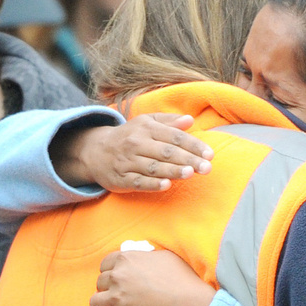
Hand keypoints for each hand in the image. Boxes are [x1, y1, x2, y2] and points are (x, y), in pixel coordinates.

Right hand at [52, 113, 212, 191]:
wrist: (95, 151)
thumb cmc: (129, 136)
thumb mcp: (146, 123)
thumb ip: (168, 122)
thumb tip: (190, 120)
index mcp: (146, 128)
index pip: (174, 136)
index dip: (193, 145)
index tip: (210, 154)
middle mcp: (136, 143)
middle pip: (166, 152)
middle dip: (188, 160)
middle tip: (207, 168)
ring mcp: (128, 162)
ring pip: (153, 167)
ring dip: (172, 170)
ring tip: (190, 173)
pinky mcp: (121, 178)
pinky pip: (138, 181)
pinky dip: (152, 183)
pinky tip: (166, 185)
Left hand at [89, 249, 215, 305]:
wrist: (188, 303)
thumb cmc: (180, 278)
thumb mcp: (163, 256)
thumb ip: (144, 257)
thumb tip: (140, 261)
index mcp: (125, 259)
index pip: (104, 264)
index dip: (110, 272)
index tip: (117, 278)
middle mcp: (117, 277)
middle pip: (99, 283)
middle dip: (108, 289)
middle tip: (121, 294)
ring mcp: (118, 298)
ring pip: (95, 303)